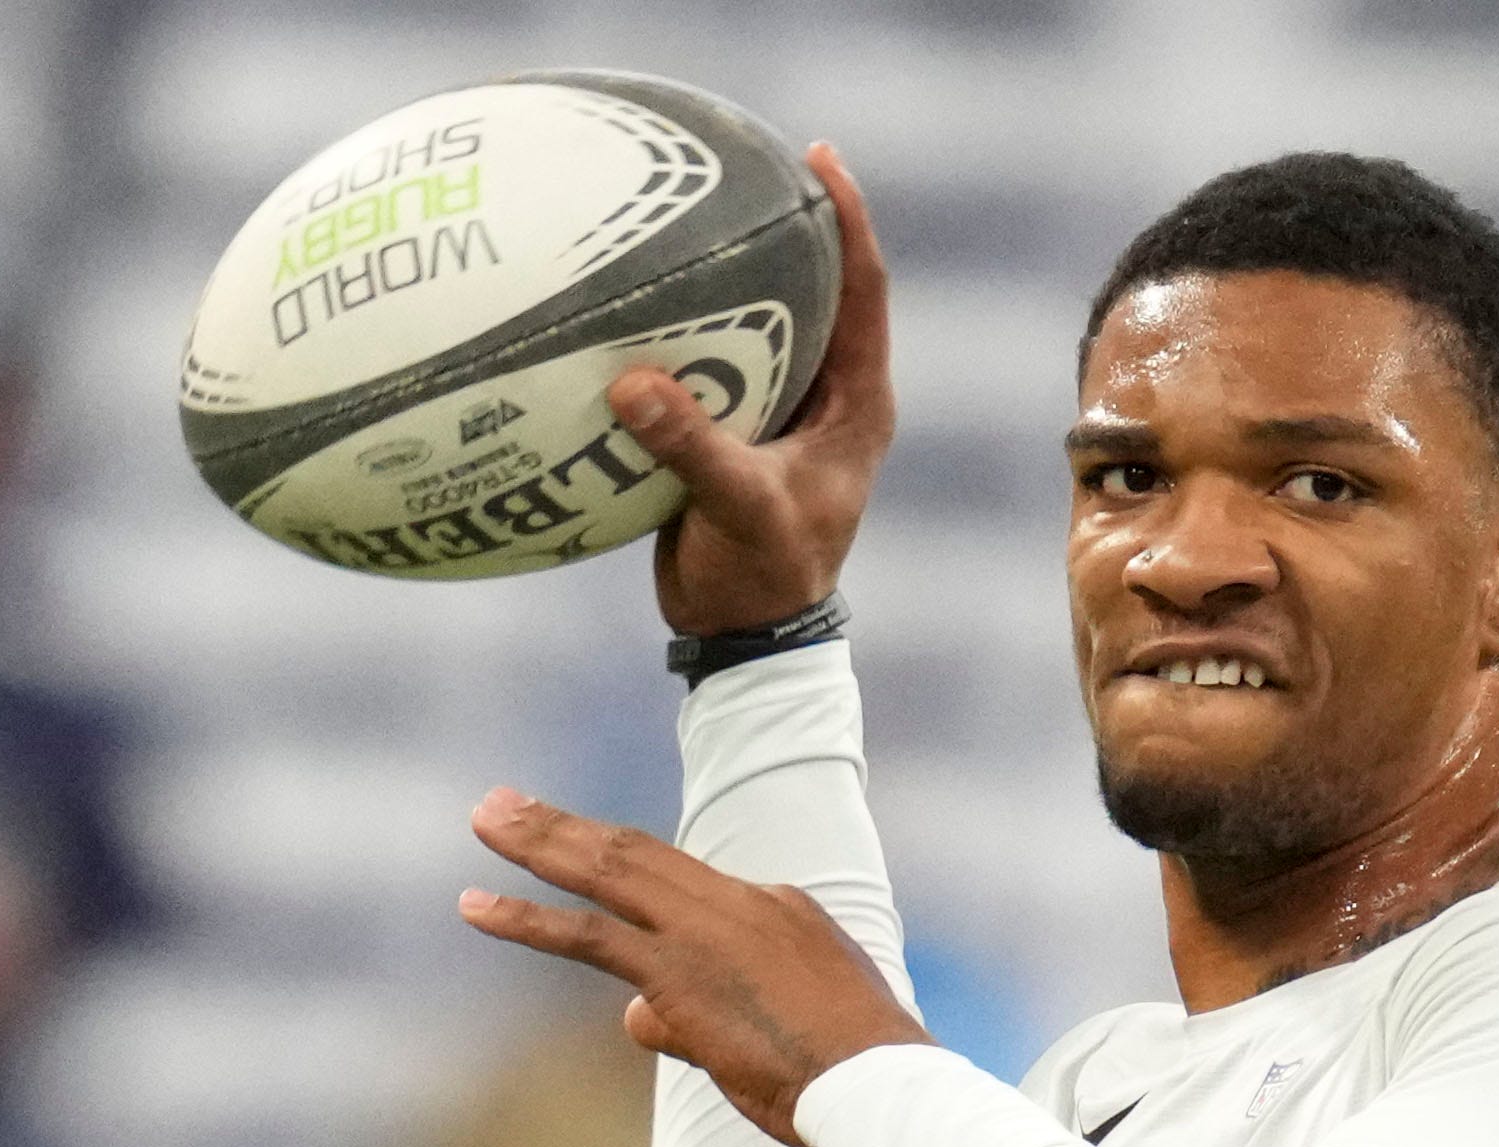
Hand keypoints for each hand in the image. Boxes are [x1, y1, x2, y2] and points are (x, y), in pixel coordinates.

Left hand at [459, 787, 930, 1146]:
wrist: (879, 1083)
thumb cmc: (850, 1075)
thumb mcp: (779, 1027)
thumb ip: (699, 1013)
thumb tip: (633, 1017)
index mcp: (777, 909)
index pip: (684, 885)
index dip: (623, 869)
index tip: (578, 853)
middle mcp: (740, 904)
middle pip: (636, 854)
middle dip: (565, 826)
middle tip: (502, 802)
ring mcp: (705, 933)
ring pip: (607, 873)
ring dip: (539, 844)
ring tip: (484, 819)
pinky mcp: (677, 973)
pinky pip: (587, 935)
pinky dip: (526, 918)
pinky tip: (476, 905)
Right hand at [606, 142, 894, 634]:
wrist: (744, 635)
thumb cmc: (765, 576)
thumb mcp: (738, 509)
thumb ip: (693, 447)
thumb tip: (633, 383)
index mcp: (858, 405)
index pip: (865, 292)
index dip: (849, 222)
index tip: (820, 158)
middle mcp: (830, 398)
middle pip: (817, 291)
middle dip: (788, 228)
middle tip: (747, 164)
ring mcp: (783, 413)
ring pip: (763, 323)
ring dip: (732, 276)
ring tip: (688, 211)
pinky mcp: (738, 432)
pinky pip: (713, 361)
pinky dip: (684, 328)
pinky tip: (637, 295)